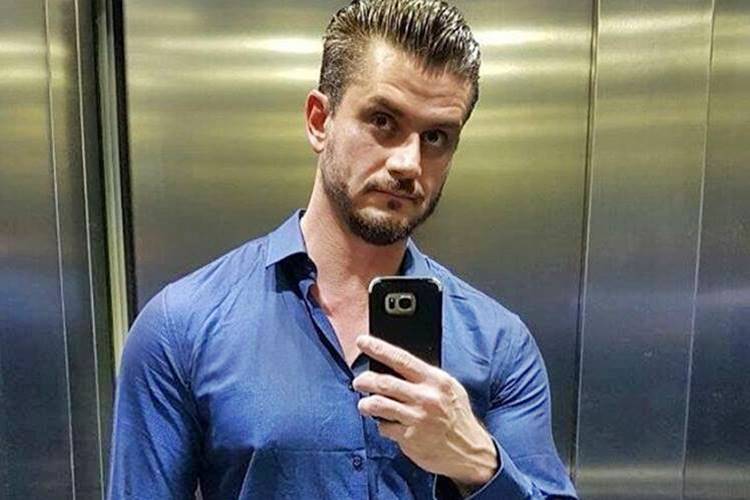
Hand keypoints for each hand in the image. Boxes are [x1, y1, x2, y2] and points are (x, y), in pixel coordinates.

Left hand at [353, 335, 497, 488]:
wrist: (470, 452)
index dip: (378, 348)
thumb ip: (425, 377)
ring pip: (378, 404)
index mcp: (436, 380)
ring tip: (365, 405)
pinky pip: (384, 427)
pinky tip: (387, 425)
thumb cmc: (456, 417)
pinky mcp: (410, 438)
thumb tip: (394, 364)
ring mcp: (417, 418)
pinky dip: (382, 426)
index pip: (402, 359)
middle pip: (384, 382)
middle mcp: (426, 398)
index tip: (362, 342)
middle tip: (358, 381)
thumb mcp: (449, 389)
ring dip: (366, 404)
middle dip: (365, 380)